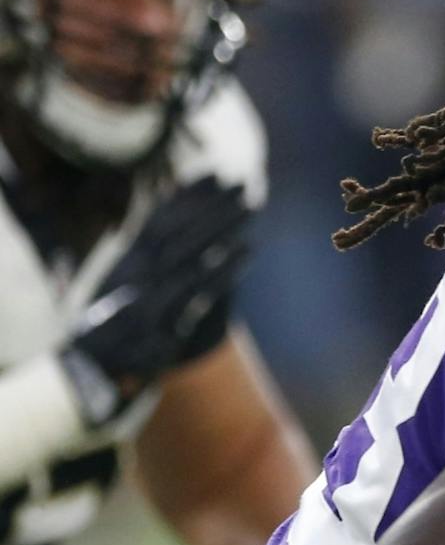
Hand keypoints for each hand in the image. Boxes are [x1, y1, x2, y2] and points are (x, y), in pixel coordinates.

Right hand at [60, 176, 251, 424]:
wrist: (92, 370)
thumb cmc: (114, 328)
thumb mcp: (127, 287)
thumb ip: (149, 260)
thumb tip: (175, 234)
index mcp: (129, 260)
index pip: (160, 217)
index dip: (186, 195)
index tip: (212, 174)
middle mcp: (138, 269)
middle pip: (180, 227)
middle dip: (210, 203)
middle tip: (241, 181)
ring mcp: (150, 290)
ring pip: (193, 250)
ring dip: (222, 226)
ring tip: (252, 205)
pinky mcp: (164, 316)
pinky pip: (200, 286)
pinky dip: (224, 268)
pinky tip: (249, 251)